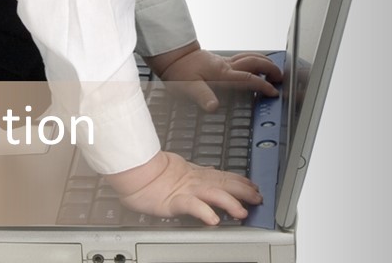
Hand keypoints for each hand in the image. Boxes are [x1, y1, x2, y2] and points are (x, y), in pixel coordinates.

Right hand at [107, 151, 262, 224]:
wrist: (133, 171)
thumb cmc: (150, 173)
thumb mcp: (178, 171)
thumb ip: (195, 174)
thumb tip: (211, 173)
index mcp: (195, 174)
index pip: (223, 176)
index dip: (240, 180)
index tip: (253, 185)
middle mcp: (194, 181)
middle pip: (223, 184)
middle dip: (243, 191)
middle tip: (258, 198)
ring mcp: (185, 190)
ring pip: (212, 194)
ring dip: (229, 203)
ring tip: (242, 212)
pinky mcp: (173, 201)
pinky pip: (191, 206)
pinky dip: (204, 212)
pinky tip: (213, 220)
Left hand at [147, 42, 282, 111]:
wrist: (172, 55)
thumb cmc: (179, 71)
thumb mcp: (188, 86)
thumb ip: (202, 96)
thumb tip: (214, 107)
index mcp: (222, 73)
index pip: (248, 78)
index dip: (263, 86)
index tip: (273, 92)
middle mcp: (226, 66)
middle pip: (254, 62)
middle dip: (270, 68)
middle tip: (280, 77)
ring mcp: (224, 62)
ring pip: (249, 57)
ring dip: (264, 62)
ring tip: (273, 70)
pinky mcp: (220, 61)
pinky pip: (241, 58)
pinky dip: (253, 61)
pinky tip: (253, 67)